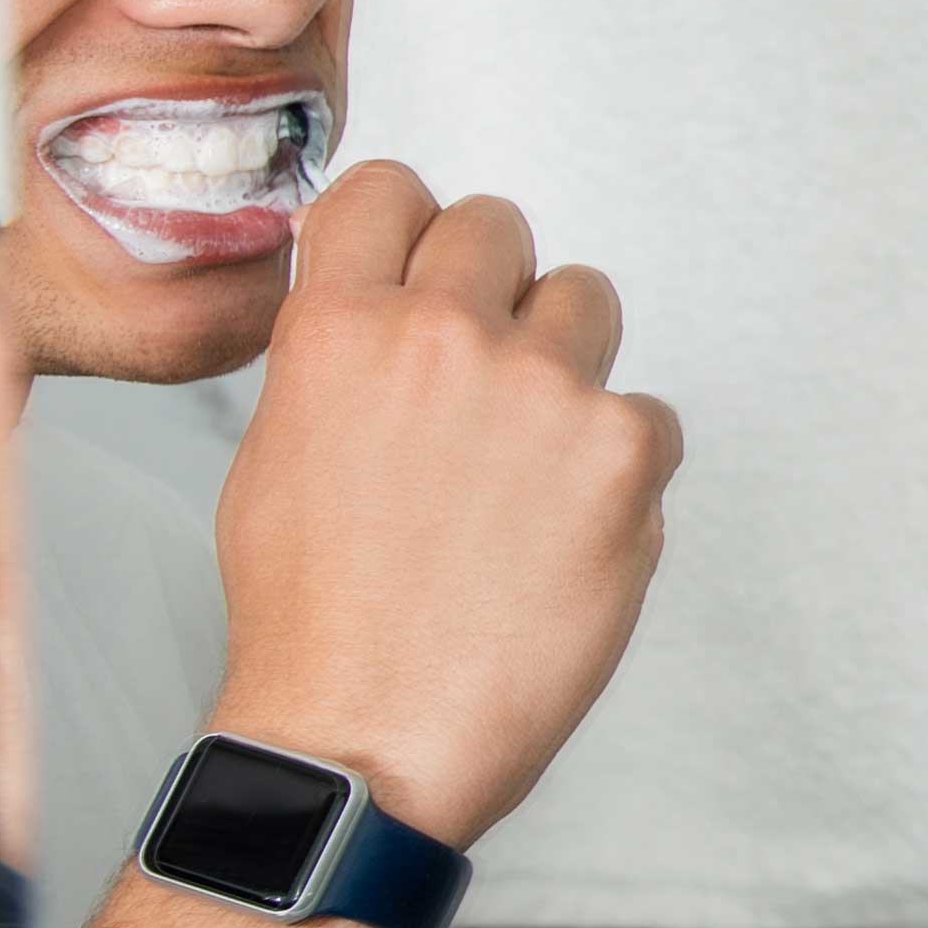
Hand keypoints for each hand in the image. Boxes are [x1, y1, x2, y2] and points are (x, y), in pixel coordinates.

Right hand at [206, 161, 679, 845]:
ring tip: (529, 459)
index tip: (421, 263)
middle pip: (499, 228)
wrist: (366, 736)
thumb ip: (340, 360)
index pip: (388, 191)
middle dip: (495, 290)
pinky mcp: (625, 450)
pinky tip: (569, 530)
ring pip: (586, 300)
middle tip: (484, 378)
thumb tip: (386, 308)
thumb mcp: (278, 455)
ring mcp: (544, 387)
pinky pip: (649, 414)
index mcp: (340, 331)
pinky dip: (622, 466)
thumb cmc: (315, 621)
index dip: (410, 229)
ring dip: (568, 361)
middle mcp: (443, 336)